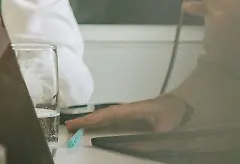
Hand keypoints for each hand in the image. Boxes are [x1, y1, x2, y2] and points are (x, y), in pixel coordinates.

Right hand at [64, 95, 190, 132]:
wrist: (182, 106)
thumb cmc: (172, 114)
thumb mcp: (163, 130)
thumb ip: (148, 138)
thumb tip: (130, 145)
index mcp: (132, 110)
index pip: (109, 114)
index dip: (94, 119)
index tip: (80, 123)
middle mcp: (126, 110)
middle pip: (102, 115)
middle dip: (85, 120)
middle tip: (68, 126)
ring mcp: (127, 112)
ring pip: (104, 117)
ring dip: (90, 121)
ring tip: (74, 126)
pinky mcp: (129, 117)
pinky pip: (110, 119)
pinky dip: (98, 122)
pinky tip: (92, 126)